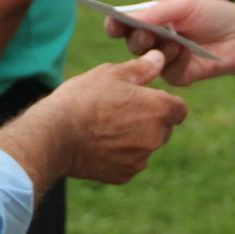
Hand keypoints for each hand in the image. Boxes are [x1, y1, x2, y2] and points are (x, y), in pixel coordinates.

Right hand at [45, 51, 187, 183]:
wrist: (55, 135)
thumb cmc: (84, 98)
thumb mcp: (111, 74)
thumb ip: (142, 68)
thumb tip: (159, 58)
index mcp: (159, 110)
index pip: (179, 109)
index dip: (163, 102)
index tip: (143, 99)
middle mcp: (156, 137)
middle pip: (163, 129)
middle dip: (148, 121)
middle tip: (119, 111)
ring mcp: (140, 160)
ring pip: (145, 147)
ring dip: (134, 139)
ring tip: (104, 127)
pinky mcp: (124, 175)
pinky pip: (128, 163)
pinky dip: (118, 156)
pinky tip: (97, 144)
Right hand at [102, 0, 234, 85]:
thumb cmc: (213, 14)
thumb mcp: (184, 5)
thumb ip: (157, 11)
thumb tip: (129, 17)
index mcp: (151, 20)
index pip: (124, 23)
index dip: (115, 24)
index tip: (114, 23)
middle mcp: (154, 40)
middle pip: (132, 44)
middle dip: (138, 39)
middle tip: (150, 35)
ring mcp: (165, 60)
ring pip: (147, 62)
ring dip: (160, 51)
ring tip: (177, 42)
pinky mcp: (179, 76)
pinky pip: (168, 74)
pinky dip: (177, 62)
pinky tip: (189, 53)